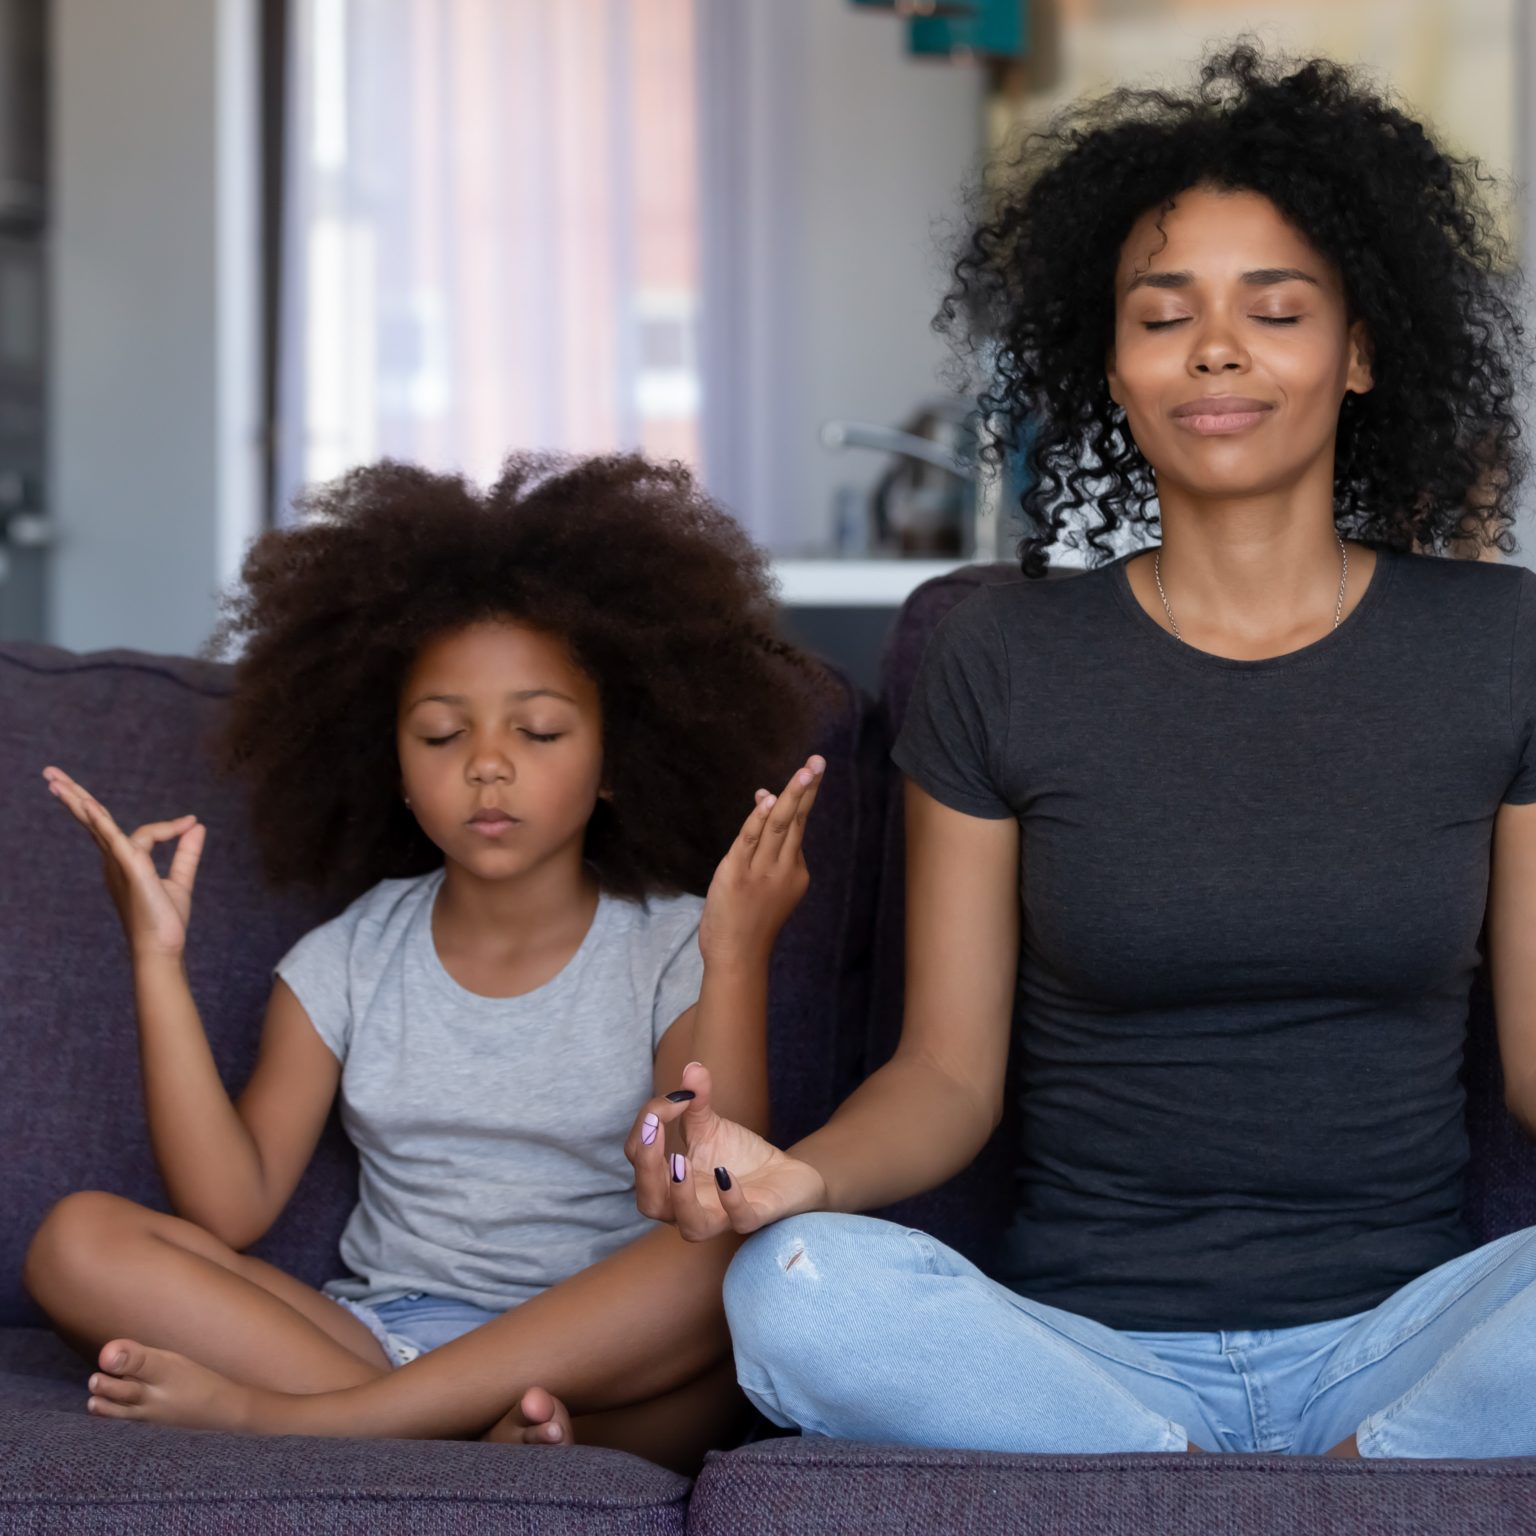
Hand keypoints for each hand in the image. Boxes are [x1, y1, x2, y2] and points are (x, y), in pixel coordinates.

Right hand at [43, 767, 205, 959]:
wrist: (163, 948)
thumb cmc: (165, 920)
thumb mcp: (180, 880)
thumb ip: (186, 852)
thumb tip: (196, 825)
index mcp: (124, 862)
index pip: (143, 832)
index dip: (170, 826)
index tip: (191, 823)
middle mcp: (114, 861)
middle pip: (92, 820)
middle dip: (74, 796)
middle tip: (50, 773)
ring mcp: (118, 864)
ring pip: (96, 824)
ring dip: (77, 800)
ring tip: (53, 779)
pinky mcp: (131, 869)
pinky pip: (115, 841)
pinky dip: (103, 823)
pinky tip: (90, 808)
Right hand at [625, 1061, 827, 1239]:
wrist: (784, 1173)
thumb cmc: (737, 1154)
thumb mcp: (711, 1125)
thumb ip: (696, 1100)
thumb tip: (692, 1068)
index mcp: (668, 1182)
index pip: (639, 1158)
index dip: (646, 1126)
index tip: (674, 1097)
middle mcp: (687, 1205)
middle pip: (650, 1202)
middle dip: (646, 1166)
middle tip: (654, 1128)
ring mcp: (721, 1216)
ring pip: (691, 1226)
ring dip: (680, 1195)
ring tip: (678, 1162)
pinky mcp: (754, 1217)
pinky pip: (739, 1220)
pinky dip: (730, 1199)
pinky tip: (725, 1174)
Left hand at [698, 755, 824, 969]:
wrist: (738, 958)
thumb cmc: (748, 923)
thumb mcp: (762, 885)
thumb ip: (763, 846)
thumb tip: (764, 802)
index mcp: (794, 873)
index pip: (797, 828)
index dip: (797, 797)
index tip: (805, 772)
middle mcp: (783, 869)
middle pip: (797, 820)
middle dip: (807, 789)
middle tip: (819, 762)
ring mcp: (761, 872)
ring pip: (779, 825)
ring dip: (792, 796)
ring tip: (806, 771)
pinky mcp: (736, 874)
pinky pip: (750, 839)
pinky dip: (759, 818)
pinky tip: (769, 799)